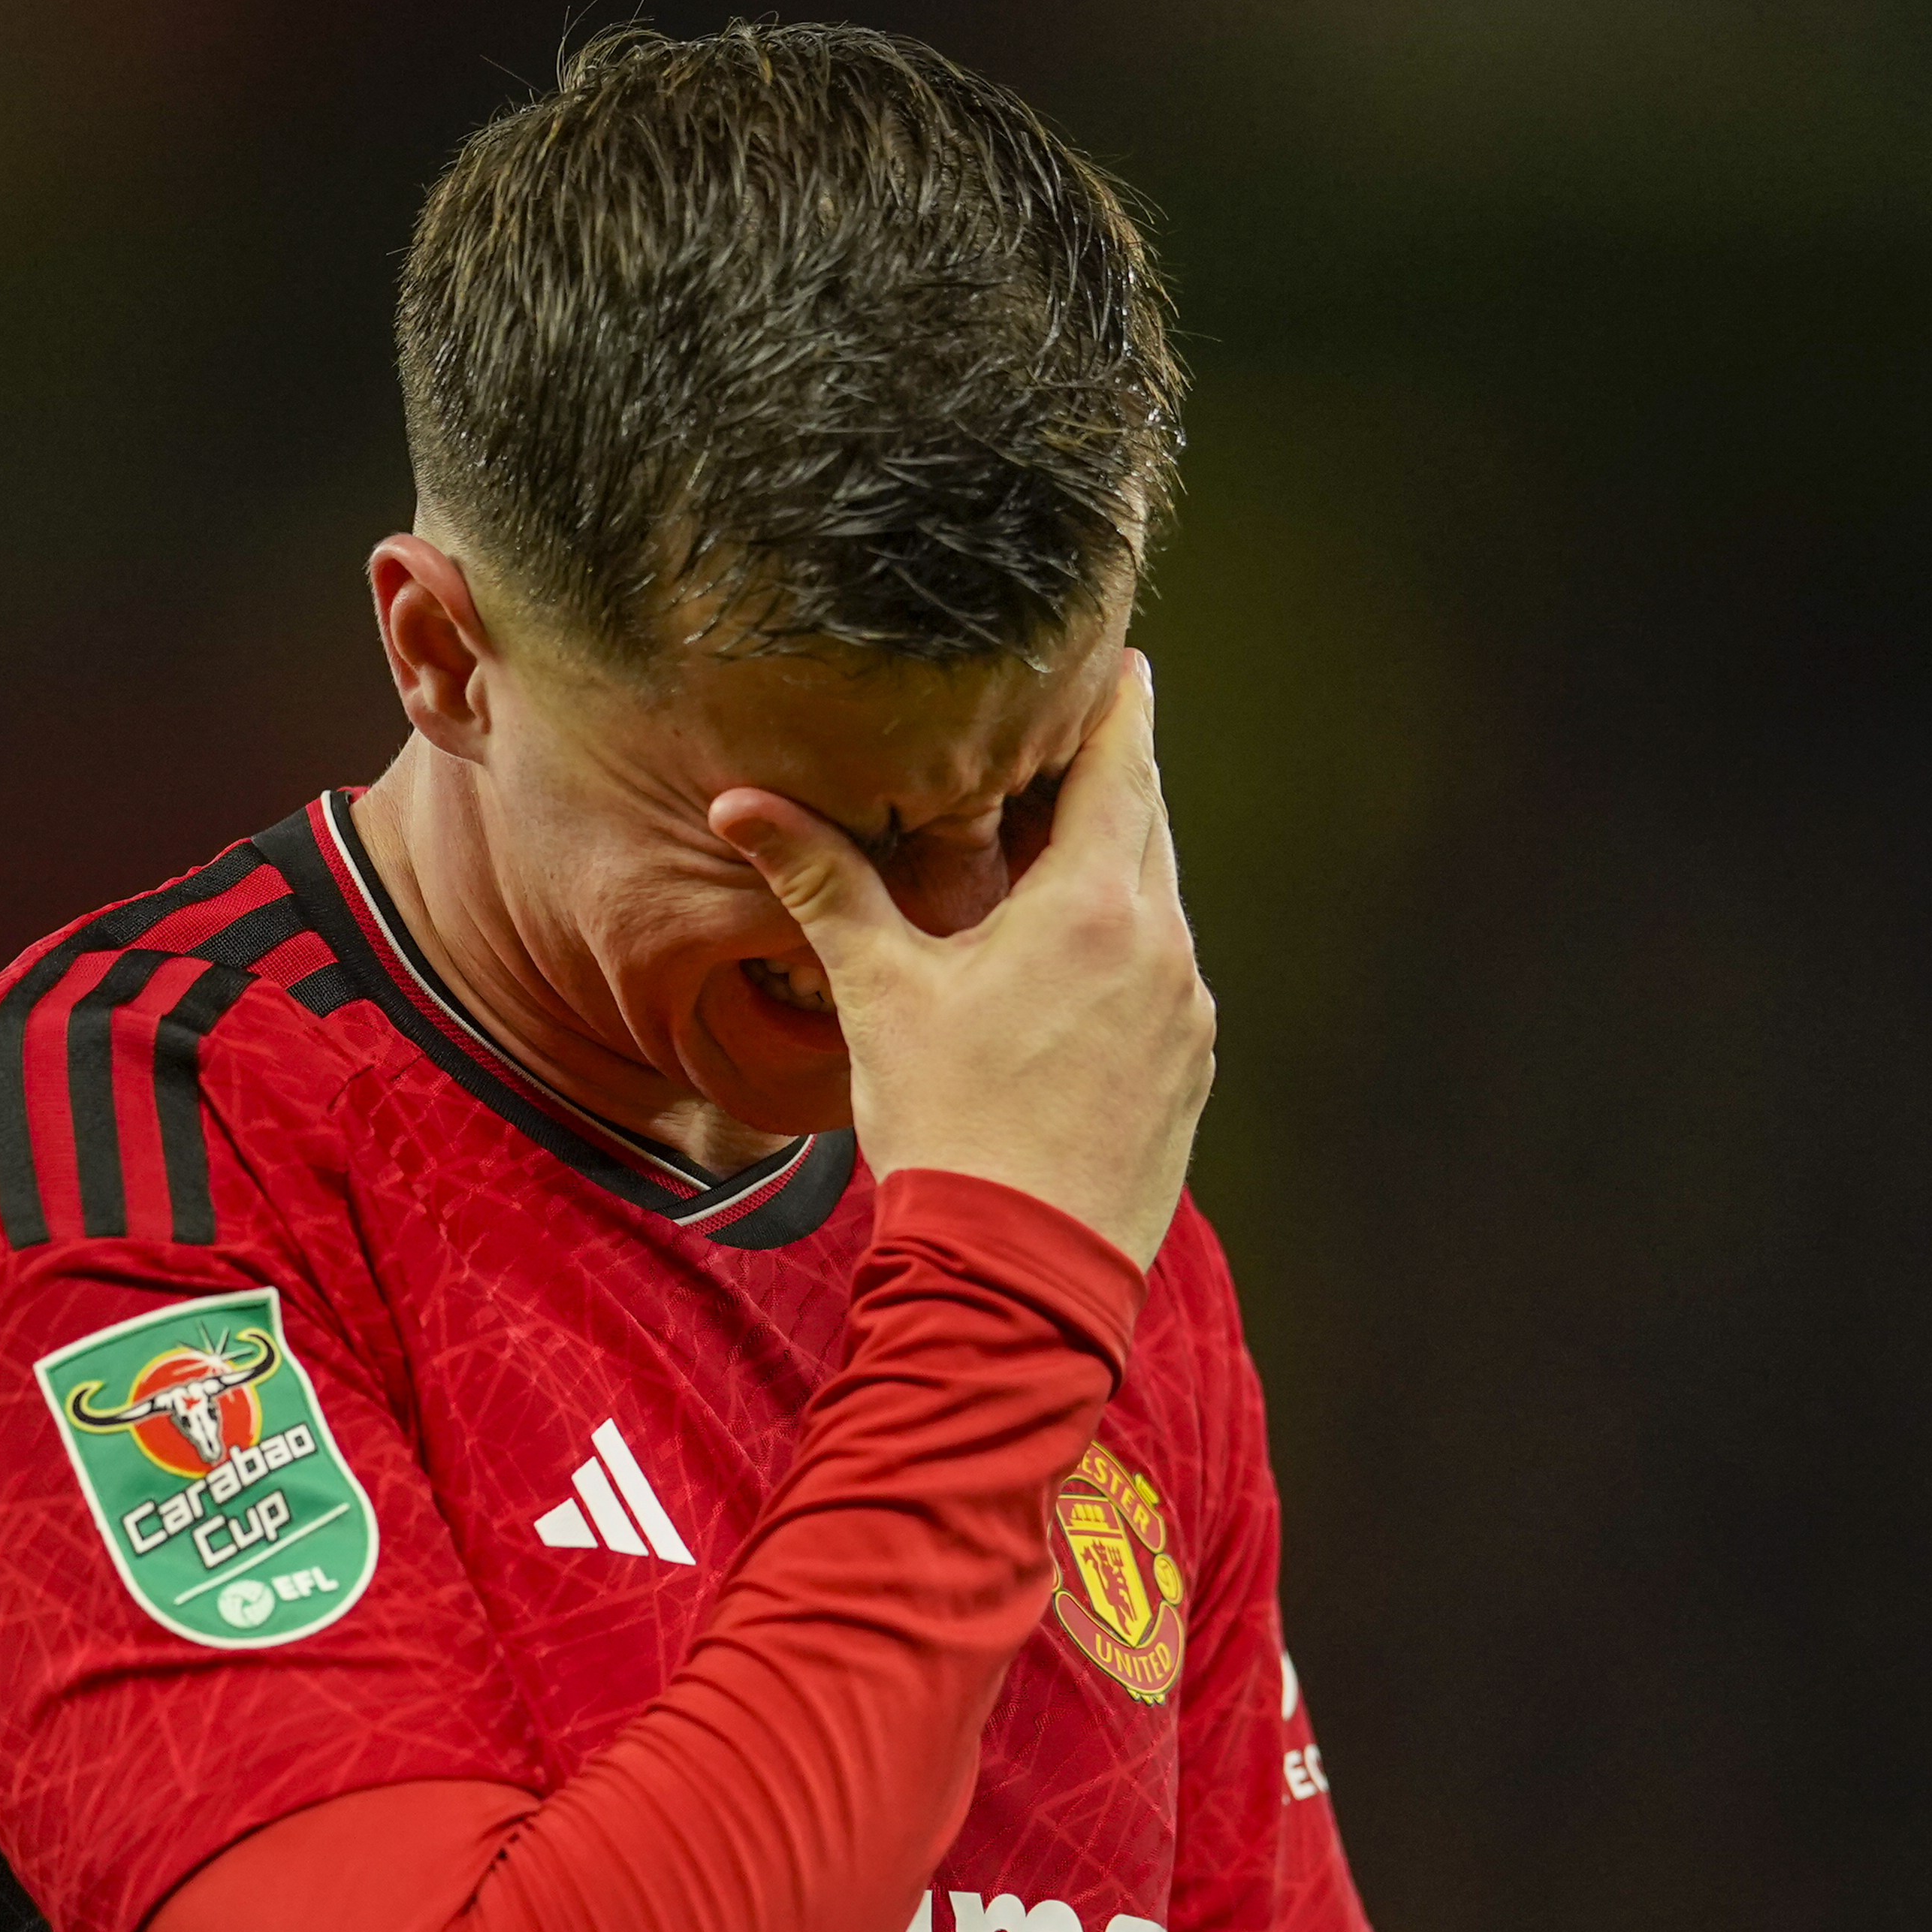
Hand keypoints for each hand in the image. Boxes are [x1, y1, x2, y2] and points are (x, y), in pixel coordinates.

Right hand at [709, 653, 1212, 1267]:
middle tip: (1063, 735)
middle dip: (1104, 775)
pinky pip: (1165, 971)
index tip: (1111, 656)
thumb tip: (740, 807)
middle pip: (1146, 820)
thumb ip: (821, 884)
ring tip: (1051, 847)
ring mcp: (1188, 1012)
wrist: (1017, 1275)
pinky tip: (1067, 961)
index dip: (1114, 700)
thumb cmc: (946, 1128)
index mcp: (1096, 906)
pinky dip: (1125, 940)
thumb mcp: (878, 993)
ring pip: (1158, 898)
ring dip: (1111, 863)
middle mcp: (1163, 947)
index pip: (1121, 759)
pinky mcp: (1191, 1067)